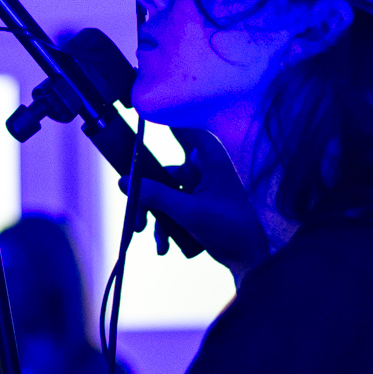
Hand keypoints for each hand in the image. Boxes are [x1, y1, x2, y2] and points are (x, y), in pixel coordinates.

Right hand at [131, 126, 271, 275]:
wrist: (249, 259)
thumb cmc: (231, 228)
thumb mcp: (189, 212)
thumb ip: (156, 195)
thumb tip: (123, 182)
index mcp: (210, 158)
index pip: (182, 127)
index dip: (161, 118)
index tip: (139, 114)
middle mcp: (203, 167)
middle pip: (163, 169)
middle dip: (146, 192)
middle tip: (132, 206)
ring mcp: (199, 186)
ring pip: (164, 192)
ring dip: (153, 213)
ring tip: (143, 231)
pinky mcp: (196, 203)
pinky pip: (172, 206)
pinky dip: (165, 224)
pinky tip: (164, 245)